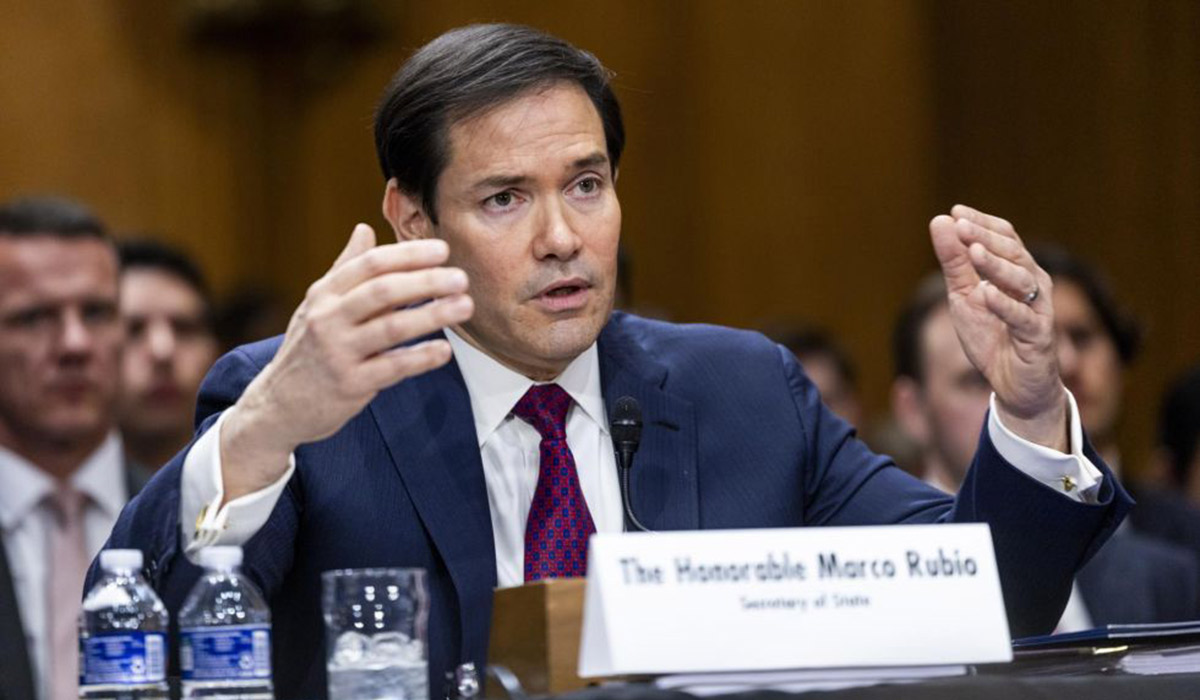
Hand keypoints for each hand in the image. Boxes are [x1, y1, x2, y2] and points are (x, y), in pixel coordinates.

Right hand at [219, 224, 473, 499]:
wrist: (278, 405)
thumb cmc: (308, 349)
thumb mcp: (318, 305)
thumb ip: (345, 269)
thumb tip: (364, 229)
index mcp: (324, 294)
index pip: (370, 264)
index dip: (408, 255)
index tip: (442, 250)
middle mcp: (327, 318)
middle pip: (383, 290)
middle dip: (426, 281)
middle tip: (461, 278)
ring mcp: (338, 352)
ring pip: (392, 327)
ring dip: (433, 315)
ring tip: (464, 306)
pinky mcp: (349, 384)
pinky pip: (393, 367)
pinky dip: (421, 357)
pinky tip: (445, 350)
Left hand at [929, 205, 1067, 451]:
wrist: (1013, 383)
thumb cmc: (992, 334)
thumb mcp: (964, 295)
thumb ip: (955, 261)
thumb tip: (941, 220)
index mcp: (1017, 269)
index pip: (1004, 236)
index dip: (981, 222)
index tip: (955, 211)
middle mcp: (1033, 283)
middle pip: (1014, 252)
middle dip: (986, 237)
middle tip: (961, 225)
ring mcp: (1038, 308)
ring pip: (1022, 280)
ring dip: (997, 265)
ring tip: (974, 251)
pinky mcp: (1038, 336)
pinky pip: (1023, 317)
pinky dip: (1005, 305)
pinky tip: (986, 294)